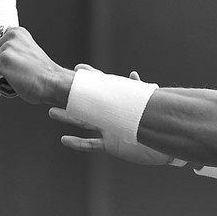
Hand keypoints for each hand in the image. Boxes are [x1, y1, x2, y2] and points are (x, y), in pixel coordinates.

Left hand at [0, 26, 74, 105]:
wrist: (54, 83)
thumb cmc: (41, 74)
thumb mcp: (25, 54)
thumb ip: (8, 52)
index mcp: (16, 32)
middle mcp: (11, 37)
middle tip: (3, 75)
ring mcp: (7, 48)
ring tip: (7, 81)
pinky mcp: (3, 61)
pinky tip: (5, 85)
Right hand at [49, 66, 172, 164]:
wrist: (163, 145)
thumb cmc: (158, 123)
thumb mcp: (146, 106)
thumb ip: (138, 91)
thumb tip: (132, 74)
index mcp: (120, 103)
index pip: (102, 88)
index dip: (91, 79)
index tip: (76, 70)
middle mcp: (111, 115)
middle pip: (88, 104)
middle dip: (73, 98)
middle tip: (55, 91)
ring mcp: (109, 129)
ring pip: (84, 123)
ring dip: (69, 118)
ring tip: (52, 112)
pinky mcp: (110, 145)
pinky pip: (90, 144)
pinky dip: (78, 143)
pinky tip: (64, 139)